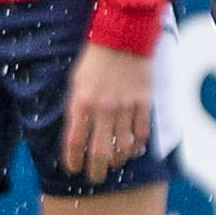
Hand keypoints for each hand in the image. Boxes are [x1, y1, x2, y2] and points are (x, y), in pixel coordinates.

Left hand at [62, 41, 157, 183]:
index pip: (73, 142)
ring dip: (117, 160)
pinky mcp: (144, 102)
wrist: (123, 36)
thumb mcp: (76, 82)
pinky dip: (138, 145)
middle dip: (95, 170)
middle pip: (99, 151)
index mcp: (81, 102)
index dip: (72, 161)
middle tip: (95, 178)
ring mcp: (125, 106)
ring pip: (123, 146)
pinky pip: (142, 132)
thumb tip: (78, 132)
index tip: (73, 169)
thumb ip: (76, 108)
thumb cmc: (95, 59)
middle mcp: (103, 108)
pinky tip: (133, 150)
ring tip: (114, 164)